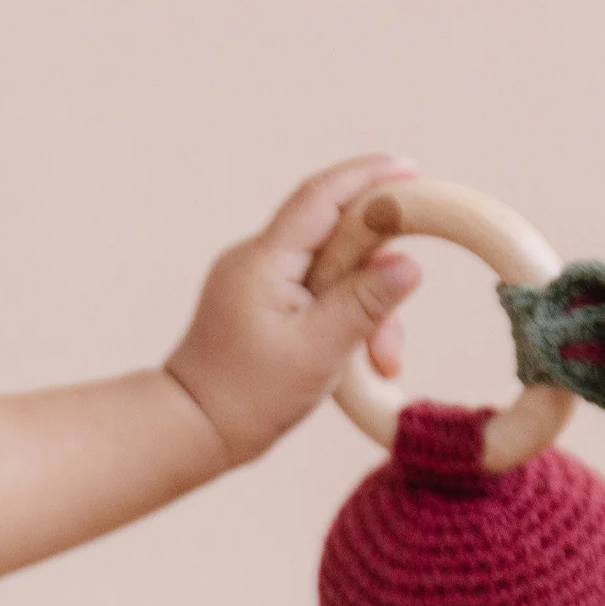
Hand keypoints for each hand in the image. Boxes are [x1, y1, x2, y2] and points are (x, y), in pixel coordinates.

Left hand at [164, 154, 423, 473]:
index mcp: (263, 261)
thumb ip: (365, 304)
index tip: (414, 173)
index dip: (371, 177)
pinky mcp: (260, 304)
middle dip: (377, 272)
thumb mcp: (318, 353)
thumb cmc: (246, 400)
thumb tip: (410, 263)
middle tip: (399, 317)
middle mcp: (255, 260)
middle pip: (336, 235)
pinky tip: (359, 359)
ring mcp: (255, 282)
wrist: (190, 432)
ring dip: (365, 308)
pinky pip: (314, 293)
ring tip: (382, 361)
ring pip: (332, 270)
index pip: (323, 196)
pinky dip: (342, 318)